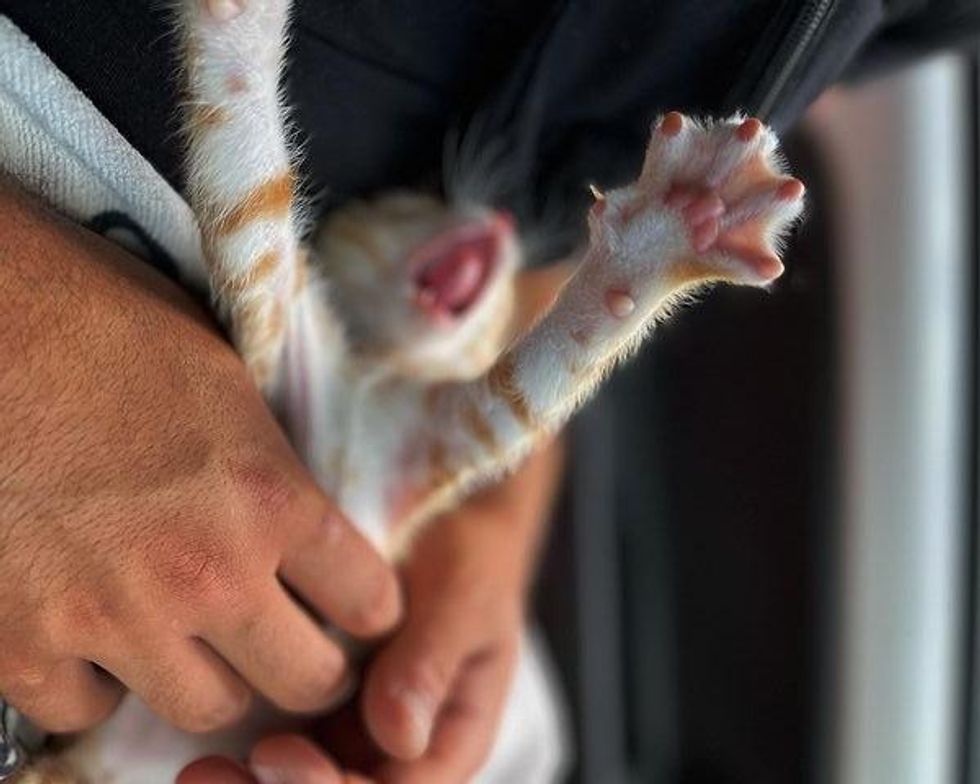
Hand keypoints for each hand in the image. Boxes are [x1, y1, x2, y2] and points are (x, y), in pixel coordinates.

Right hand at [0, 181, 401, 733]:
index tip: (357, 607)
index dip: (371, 607)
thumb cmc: (103, 324)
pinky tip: (99, 638)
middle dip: (314, 667)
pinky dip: (100, 685)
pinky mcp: (21, 644)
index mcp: (268, 497)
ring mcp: (112, 618)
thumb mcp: (226, 380)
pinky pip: (86, 711)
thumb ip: (273, 468)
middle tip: (299, 644)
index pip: (368, 598)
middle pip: (306, 680)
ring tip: (201, 642)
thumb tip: (303, 520)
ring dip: (214, 680)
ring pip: (206, 710)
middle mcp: (205, 572)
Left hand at [177, 439, 562, 783]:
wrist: (449, 520)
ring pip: (306, 781)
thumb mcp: (464, 599)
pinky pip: (288, 745)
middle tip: (208, 775)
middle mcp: (401, 749)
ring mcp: (360, 730)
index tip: (275, 755)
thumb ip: (432, 662)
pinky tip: (203, 738)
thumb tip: (399, 735)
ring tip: (196, 770)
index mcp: (451, 740)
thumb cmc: (468, 556)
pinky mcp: (325, 706)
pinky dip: (247, 749)